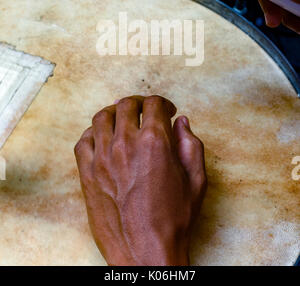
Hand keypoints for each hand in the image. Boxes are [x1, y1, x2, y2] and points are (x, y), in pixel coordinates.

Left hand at [74, 95, 206, 265]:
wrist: (145, 252)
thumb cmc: (173, 219)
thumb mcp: (197, 180)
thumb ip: (191, 145)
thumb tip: (181, 122)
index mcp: (155, 141)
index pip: (153, 104)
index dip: (163, 103)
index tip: (166, 111)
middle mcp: (125, 143)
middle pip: (126, 105)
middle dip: (139, 104)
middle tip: (145, 111)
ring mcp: (103, 157)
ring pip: (102, 117)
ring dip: (114, 113)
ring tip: (122, 120)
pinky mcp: (87, 173)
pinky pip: (83, 141)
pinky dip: (93, 134)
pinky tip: (102, 139)